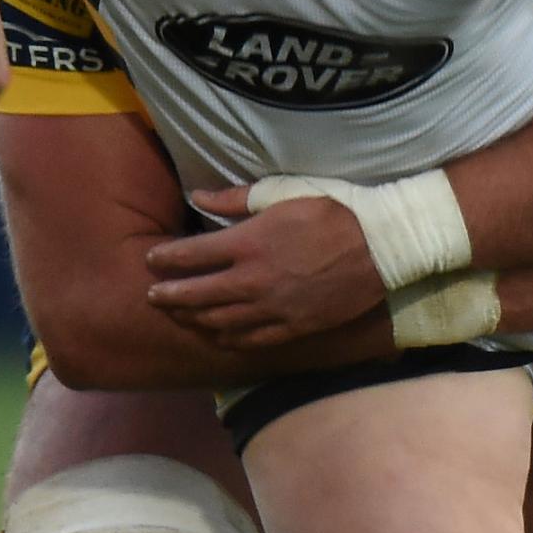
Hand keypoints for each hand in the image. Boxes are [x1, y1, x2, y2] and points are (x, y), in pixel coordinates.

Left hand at [143, 187, 383, 343]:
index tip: (151, 260)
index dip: (166, 259)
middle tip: (152, 296)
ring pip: (218, 321)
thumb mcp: (283, 193)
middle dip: (169, 295)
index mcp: (248, 243)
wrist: (380, 246)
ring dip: (192, 318)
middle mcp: (252, 280)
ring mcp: (271, 309)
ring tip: (178, 315)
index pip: (191, 255)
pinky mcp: (292, 328)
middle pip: (196, 294)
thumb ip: (237, 198)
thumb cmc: (333, 210)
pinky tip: (216, 334)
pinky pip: (249, 340)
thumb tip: (198, 196)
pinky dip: (226, 338)